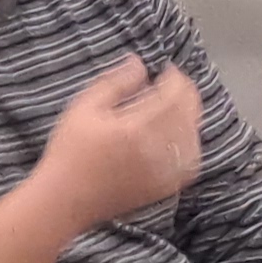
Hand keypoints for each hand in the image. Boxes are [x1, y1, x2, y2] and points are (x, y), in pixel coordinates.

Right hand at [28, 54, 205, 229]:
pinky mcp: (165, 188)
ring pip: (195, 137)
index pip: (175, 95)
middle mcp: (157, 151)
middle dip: (185, 93)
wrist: (66, 200)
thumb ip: (115, 82)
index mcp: (137, 128)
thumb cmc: (70, 151)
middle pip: (190, 113)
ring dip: (190, 117)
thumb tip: (140, 63)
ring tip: (173, 108)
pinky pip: (192, 162)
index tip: (166, 69)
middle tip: (170, 84)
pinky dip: (191, 144)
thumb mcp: (84, 107)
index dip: (176, 77)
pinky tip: (177, 137)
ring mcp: (164, 173)